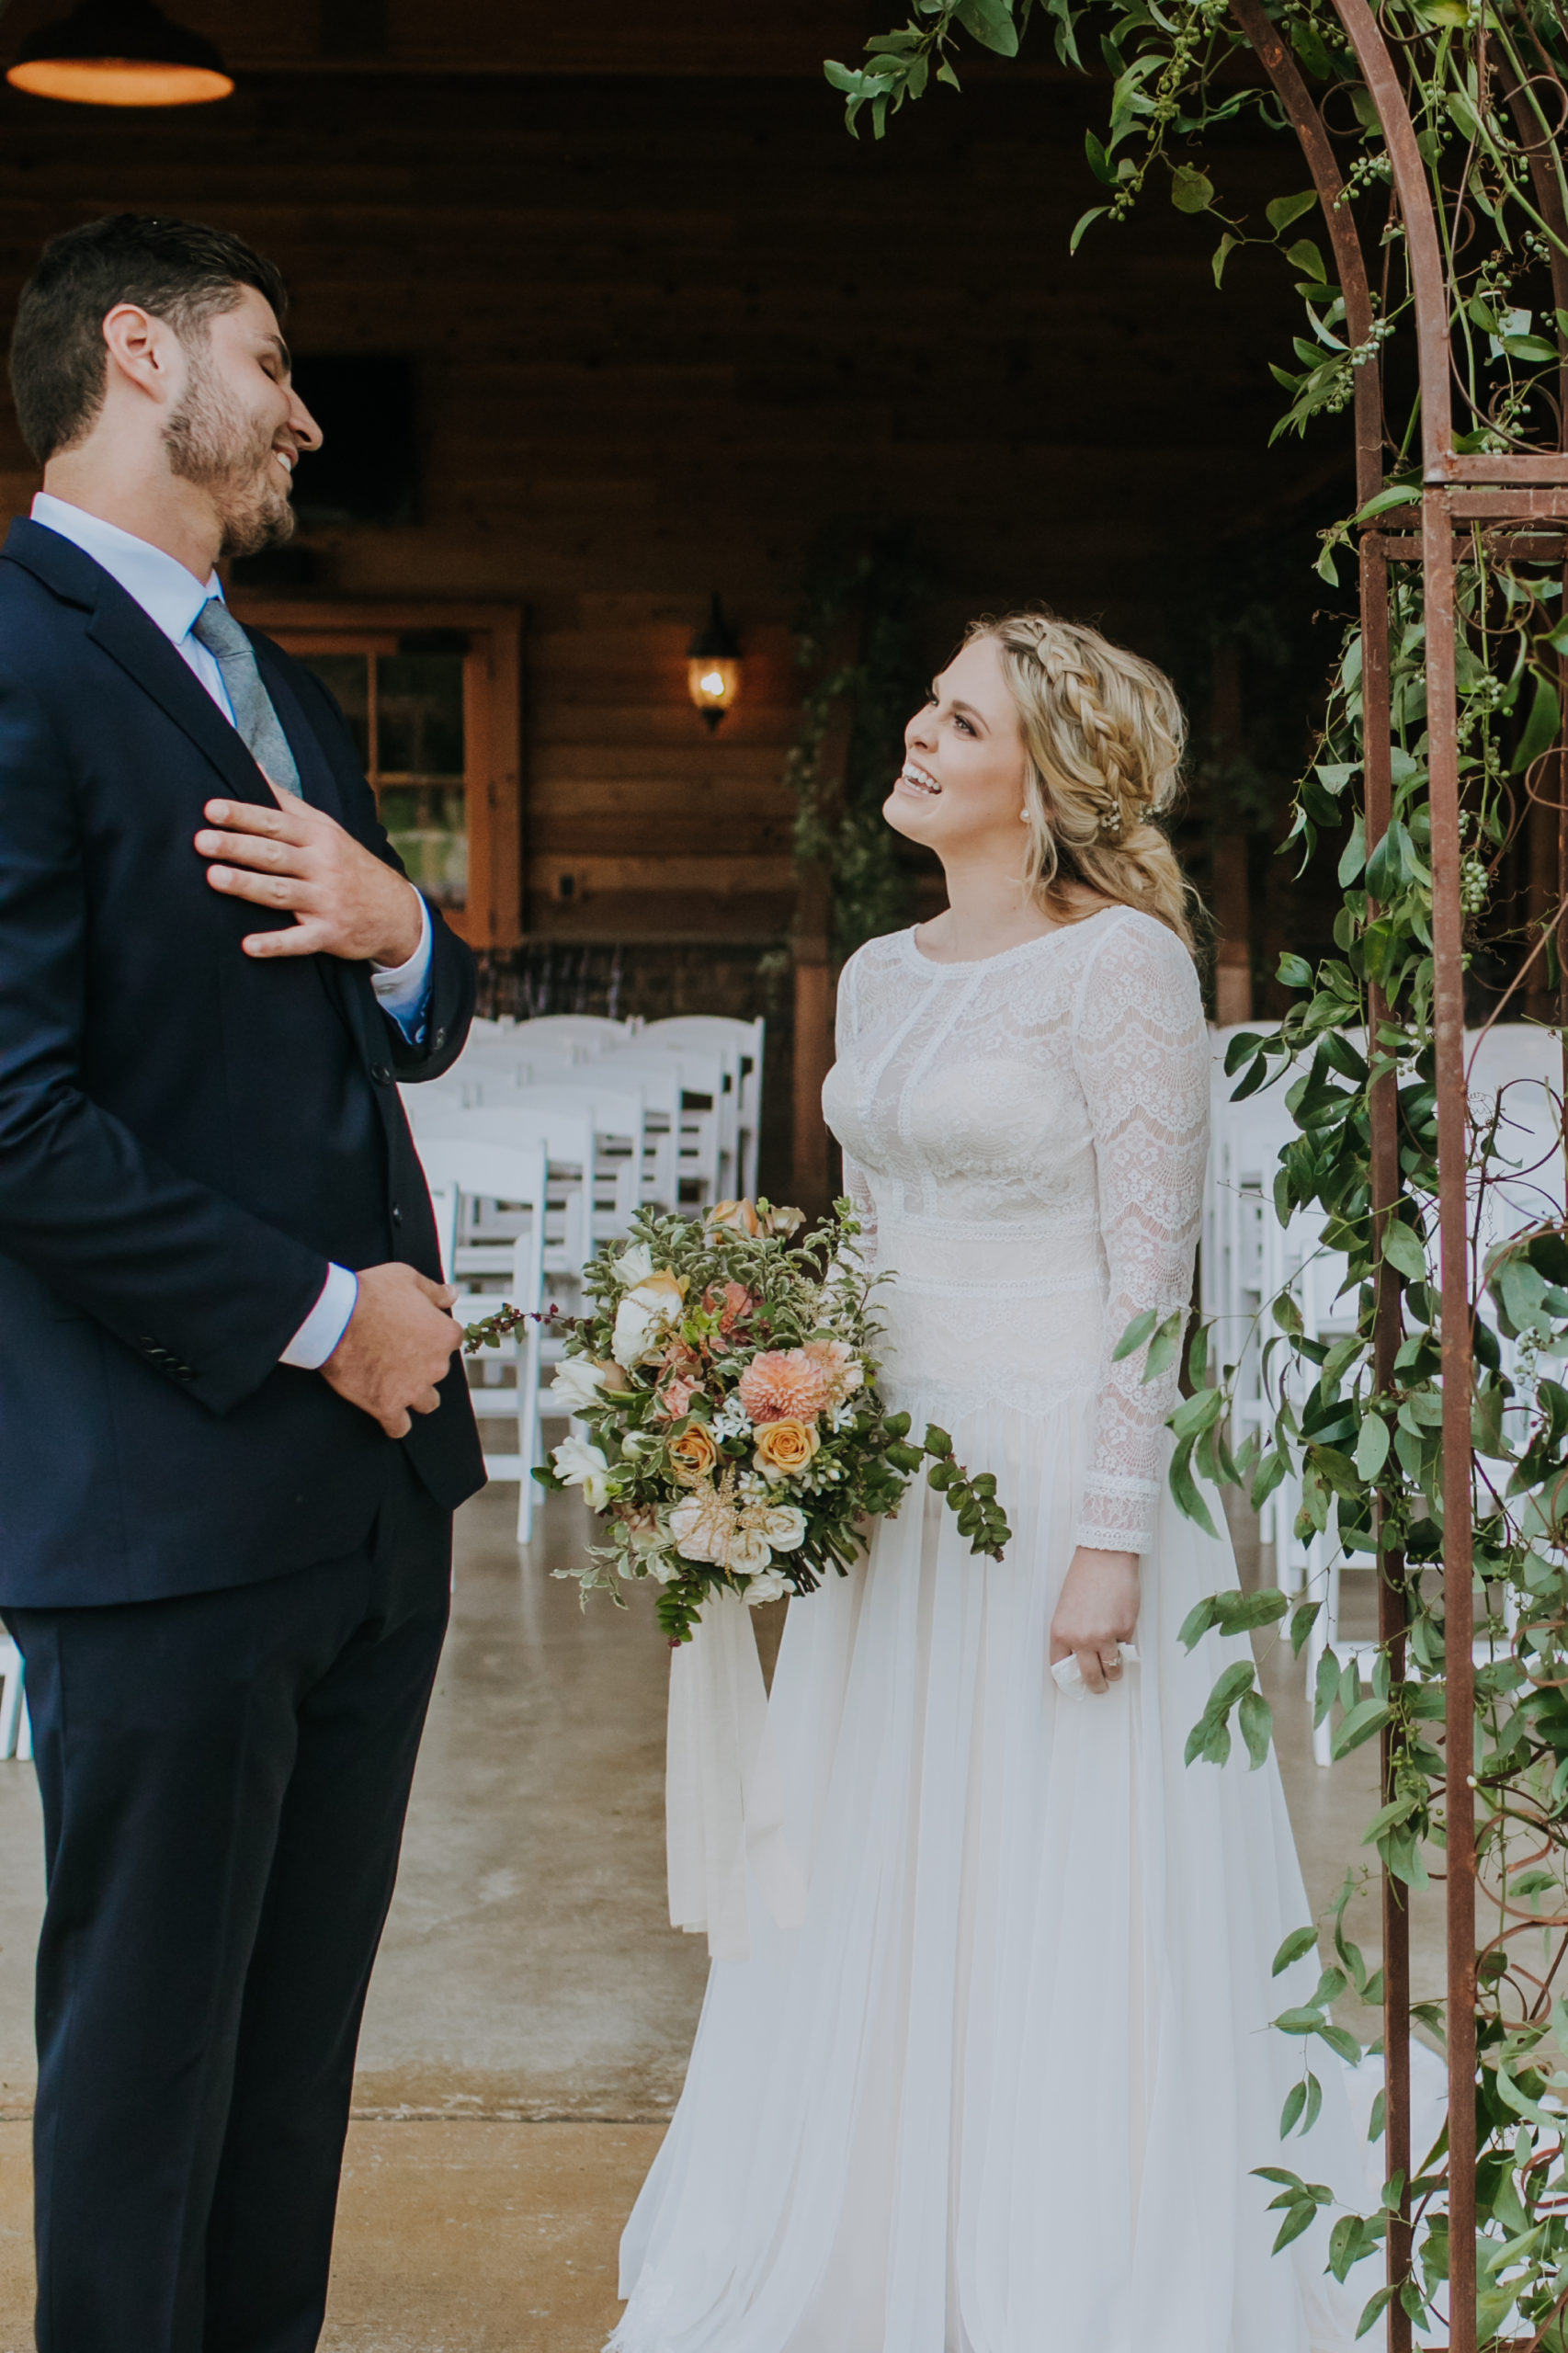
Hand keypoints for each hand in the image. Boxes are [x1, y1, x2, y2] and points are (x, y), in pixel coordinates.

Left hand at [196, 778, 423, 966]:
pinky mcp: (329, 934)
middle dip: (238, 847)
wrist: (395, 911)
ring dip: (248, 886)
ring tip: (214, 878)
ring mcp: (326, 902)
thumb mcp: (326, 828)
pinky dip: (276, 944)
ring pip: (282, 892)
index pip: (276, 823)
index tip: (211, 809)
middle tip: (202, 841)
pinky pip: (300, 940)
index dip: (244, 815)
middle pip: (274, 855)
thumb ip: (286, 803)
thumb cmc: (348, 863)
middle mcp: (323, 867)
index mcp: (319, 837)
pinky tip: (248, 946)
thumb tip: (251, 766)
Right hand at [321, 1262, 462, 1438]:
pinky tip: (386, 1412)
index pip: (451, 1340)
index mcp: (445, 1334)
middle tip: (396, 1352)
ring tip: (394, 1383)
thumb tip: (452, 1293)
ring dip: (415, 1394)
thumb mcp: (407, 1278)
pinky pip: (399, 1426)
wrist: (335, 1317)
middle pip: (438, 1370)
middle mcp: (436, 1365)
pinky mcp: (387, 1406)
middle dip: (422, 1363)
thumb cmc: (370, 1293)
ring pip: (426, 1402)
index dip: (431, 1335)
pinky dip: (394, 1422)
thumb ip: (434, 1290)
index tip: (414, 1332)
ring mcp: (413, 1389)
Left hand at [1049, 1546, 1140, 1695]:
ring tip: (1114, 1671)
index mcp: (1060, 1632)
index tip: (1077, 1683)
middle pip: (1089, 1676)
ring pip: (1112, 1670)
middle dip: (1096, 1685)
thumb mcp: (1066, 1609)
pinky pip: (1127, 1651)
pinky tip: (1123, 1641)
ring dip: (1114, 1672)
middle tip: (1100, 1686)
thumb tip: (1081, 1658)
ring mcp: (1104, 1636)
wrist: (1104, 1558)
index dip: (1071, 1679)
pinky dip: (1126, 1650)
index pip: (1061, 1668)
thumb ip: (1072, 1634)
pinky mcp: (1125, 1630)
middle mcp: (1081, 1638)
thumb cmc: (1084, 1578)